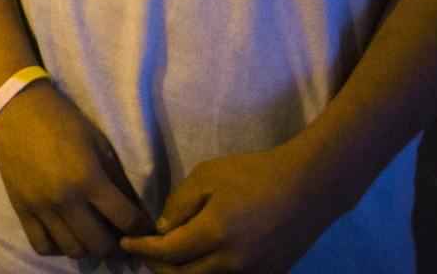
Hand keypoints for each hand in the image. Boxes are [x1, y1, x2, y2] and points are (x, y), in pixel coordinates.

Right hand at [0, 81, 152, 259]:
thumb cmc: (62, 120)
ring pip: (73, 250)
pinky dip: (58, 247)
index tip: (146, 229)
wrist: (16, 109)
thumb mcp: (97, 142)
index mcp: (88, 178)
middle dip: (116, 244)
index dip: (142, 228)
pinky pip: (42, 246)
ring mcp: (40, 207)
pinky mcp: (20, 209)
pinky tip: (65, 234)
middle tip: (119, 234)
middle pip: (100, 245)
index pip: (126, 219)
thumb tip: (131, 207)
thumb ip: (114, 178)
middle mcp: (65, 199)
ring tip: (91, 233)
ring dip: (88, 246)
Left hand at [119, 143, 341, 273]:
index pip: (168, 252)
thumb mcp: (208, 175)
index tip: (127, 243)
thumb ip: (181, 204)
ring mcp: (252, 272)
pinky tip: (199, 262)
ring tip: (168, 260)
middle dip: (158, 267)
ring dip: (182, 273)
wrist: (309, 186)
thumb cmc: (255, 173)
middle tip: (144, 254)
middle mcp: (232, 261)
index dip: (143, 249)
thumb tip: (164, 230)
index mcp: (215, 233)